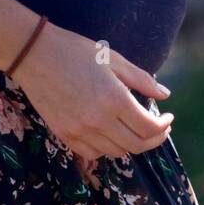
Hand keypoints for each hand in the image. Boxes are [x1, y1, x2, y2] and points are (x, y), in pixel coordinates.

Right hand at [10, 21, 173, 160]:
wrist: (34, 55)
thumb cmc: (76, 51)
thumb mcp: (114, 60)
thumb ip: (142, 80)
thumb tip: (165, 95)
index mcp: (114, 99)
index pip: (148, 128)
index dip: (164, 127)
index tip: (169, 118)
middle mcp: (98, 120)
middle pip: (135, 145)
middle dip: (154, 140)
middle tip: (160, 128)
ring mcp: (79, 131)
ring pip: (115, 152)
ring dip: (131, 144)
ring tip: (137, 129)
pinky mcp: (63, 135)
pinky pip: (92, 153)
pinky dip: (107, 148)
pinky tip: (112, 134)